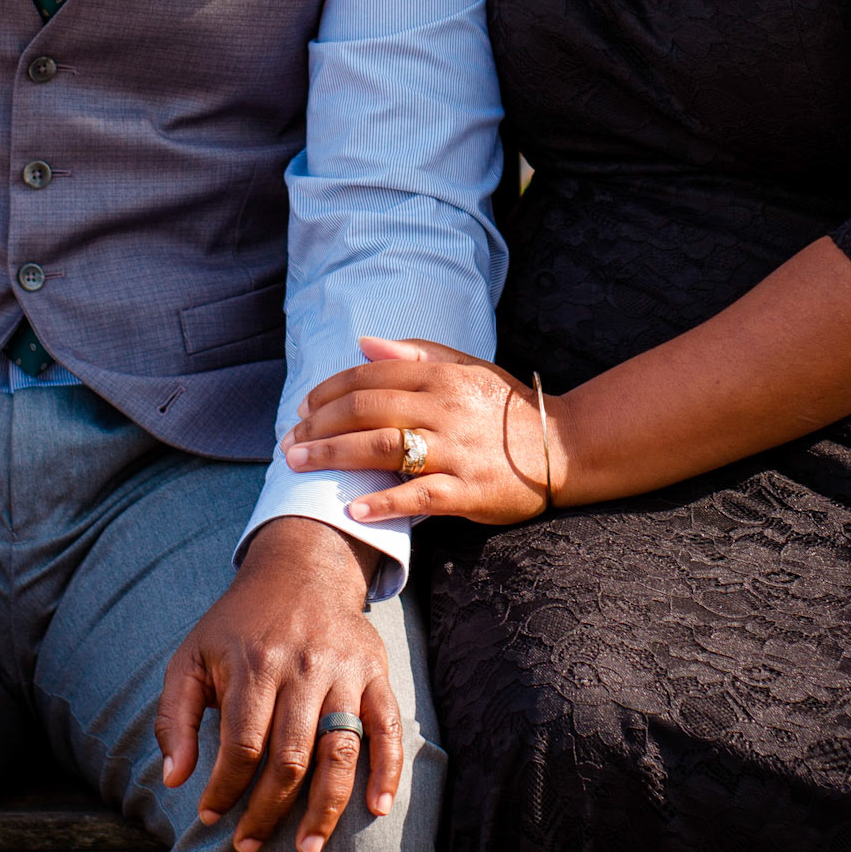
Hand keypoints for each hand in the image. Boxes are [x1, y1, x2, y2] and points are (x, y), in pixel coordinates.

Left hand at [155, 517, 400, 851]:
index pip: (242, 745)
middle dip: (268, 812)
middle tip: (249, 845)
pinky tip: (377, 808)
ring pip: (340, 750)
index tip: (211, 817)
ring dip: (326, 807)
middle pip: (290, 758)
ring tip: (308, 848)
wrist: (300, 569)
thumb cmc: (238, 624)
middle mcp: (302, 668)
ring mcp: (343, 671)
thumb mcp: (192, 655)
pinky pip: (387, 725)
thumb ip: (175, 715)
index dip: (225, 790)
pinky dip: (387, 769)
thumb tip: (175, 778)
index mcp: (254, 664)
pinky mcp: (374, 671)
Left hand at [282, 337, 562, 525]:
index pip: (369, 378)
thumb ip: (414, 353)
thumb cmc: (506, 407)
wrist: (561, 446)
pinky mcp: (468, 490)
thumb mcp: (466, 366)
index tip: (303, 409)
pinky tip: (353, 508)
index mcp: (440, 376)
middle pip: (367, 411)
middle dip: (319, 426)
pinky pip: (419, 495)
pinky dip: (384, 502)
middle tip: (288, 443)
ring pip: (384, 447)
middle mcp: (444, 408)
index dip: (329, 392)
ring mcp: (455, 450)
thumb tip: (363, 343)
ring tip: (300, 465)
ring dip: (335, 456)